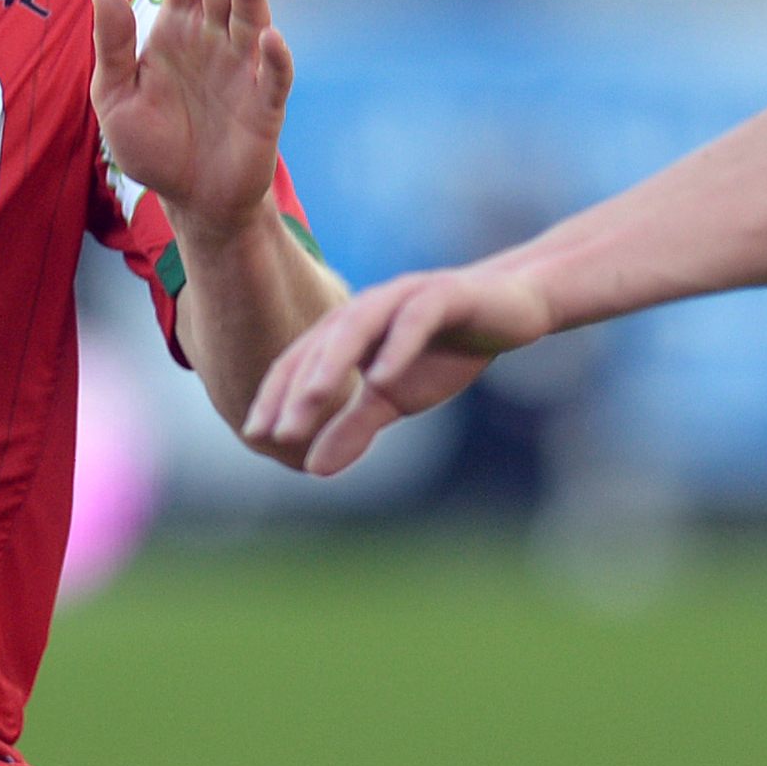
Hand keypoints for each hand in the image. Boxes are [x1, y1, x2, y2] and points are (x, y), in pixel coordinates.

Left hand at [90, 0, 292, 237]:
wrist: (191, 200)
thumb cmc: (152, 146)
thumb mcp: (115, 97)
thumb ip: (112, 47)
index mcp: (177, 32)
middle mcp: (215, 42)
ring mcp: (243, 70)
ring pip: (252, 21)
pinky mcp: (265, 106)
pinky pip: (274, 76)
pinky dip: (275, 58)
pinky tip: (270, 39)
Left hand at [245, 263, 555, 476]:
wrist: (511, 309)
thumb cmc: (444, 351)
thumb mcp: (394, 399)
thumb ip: (354, 428)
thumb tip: (312, 470)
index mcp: (346, 332)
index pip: (300, 364)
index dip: (275, 398)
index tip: (254, 437)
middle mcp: (365, 308)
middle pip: (319, 346)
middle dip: (294, 391)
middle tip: (274, 433)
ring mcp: (402, 297)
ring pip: (357, 326)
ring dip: (332, 363)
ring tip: (314, 401)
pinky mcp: (443, 295)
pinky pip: (414, 319)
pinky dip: (397, 346)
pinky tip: (382, 377)